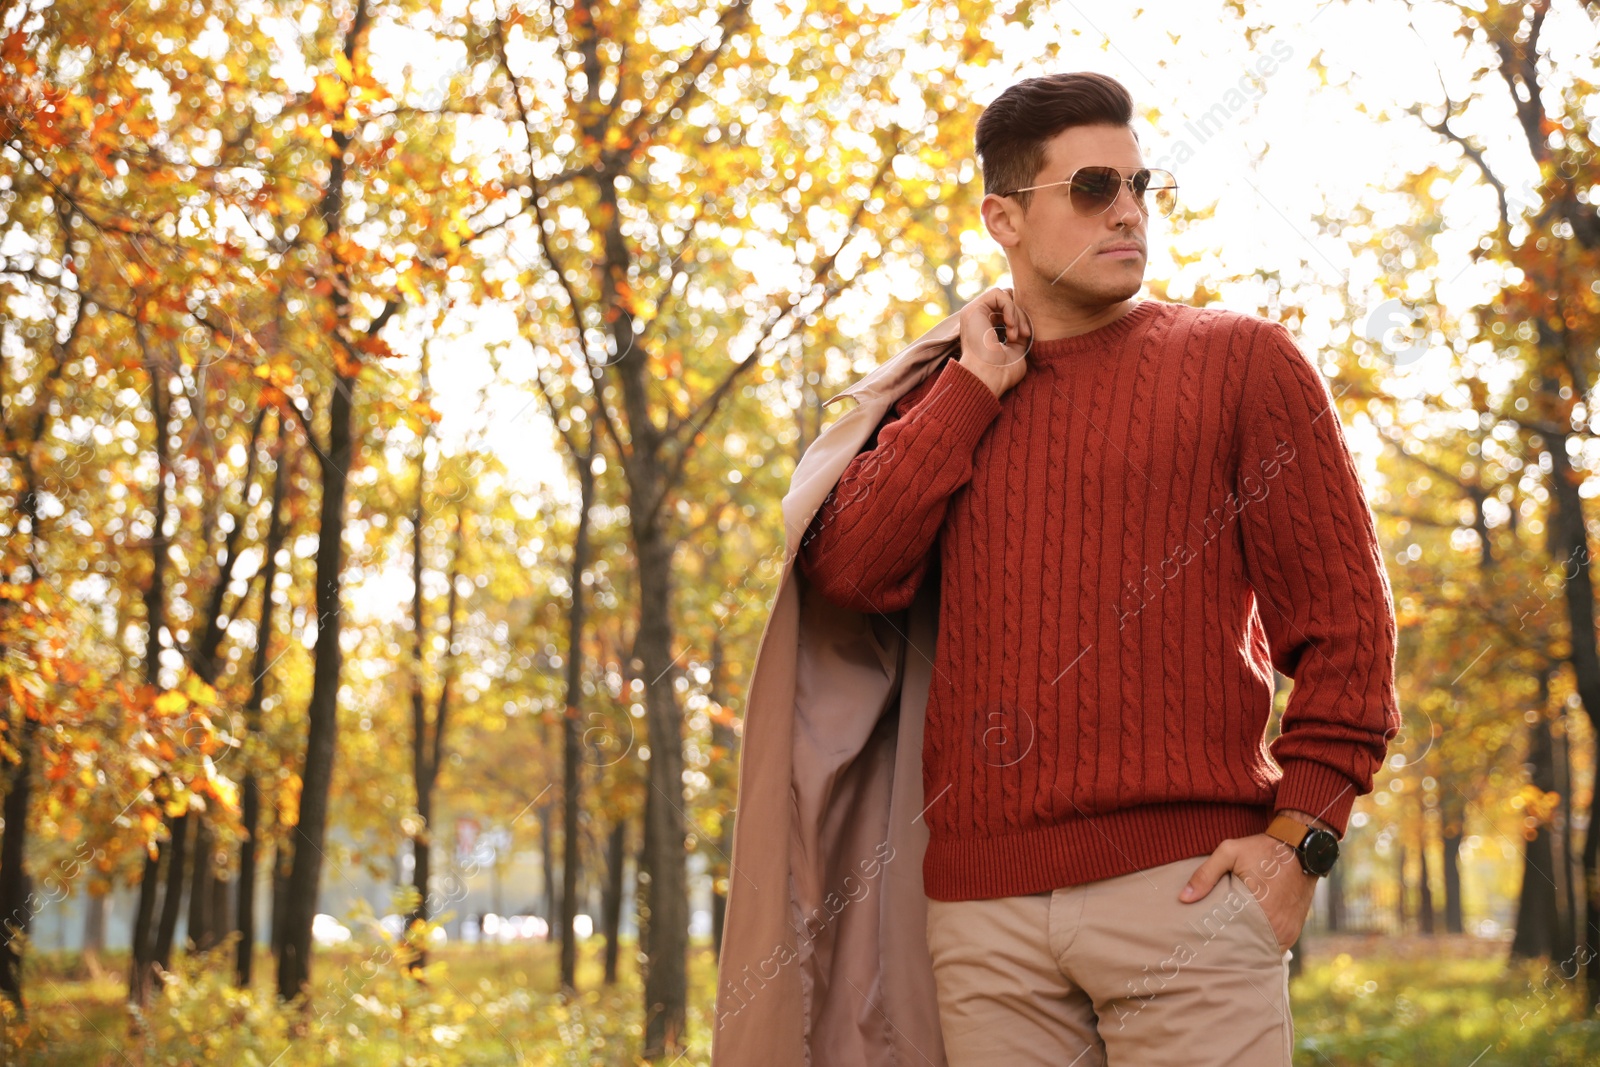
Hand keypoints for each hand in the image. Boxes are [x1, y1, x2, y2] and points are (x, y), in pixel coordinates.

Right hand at [957, 286, 1030, 399]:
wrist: (988, 378)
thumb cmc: (1002, 372)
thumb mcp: (1016, 349)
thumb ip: (1018, 331)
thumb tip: (1026, 318)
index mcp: (984, 329)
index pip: (1006, 310)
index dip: (1020, 318)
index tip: (1026, 336)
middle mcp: (977, 320)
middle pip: (1007, 302)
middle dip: (1020, 315)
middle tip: (1024, 334)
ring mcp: (973, 313)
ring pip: (1004, 297)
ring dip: (1016, 313)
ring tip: (1016, 334)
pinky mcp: (973, 309)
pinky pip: (998, 294)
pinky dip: (1010, 308)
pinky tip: (1011, 326)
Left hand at [1178, 832, 1316, 950]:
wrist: (1301, 845)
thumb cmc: (1263, 848)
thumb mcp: (1230, 852)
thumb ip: (1205, 874)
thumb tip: (1183, 898)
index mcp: (1261, 910)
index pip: (1237, 941)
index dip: (1223, 947)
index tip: (1208, 947)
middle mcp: (1278, 925)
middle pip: (1252, 950)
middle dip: (1235, 951)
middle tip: (1216, 950)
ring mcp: (1289, 929)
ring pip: (1266, 950)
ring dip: (1251, 949)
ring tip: (1231, 948)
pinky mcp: (1296, 927)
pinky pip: (1278, 944)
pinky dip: (1265, 943)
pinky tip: (1249, 940)